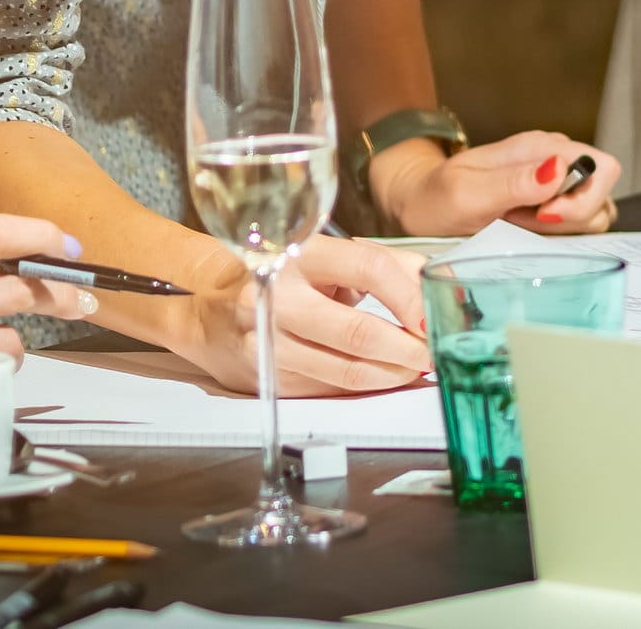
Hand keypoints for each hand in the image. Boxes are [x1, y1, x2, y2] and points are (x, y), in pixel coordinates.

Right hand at [183, 234, 430, 395]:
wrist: (207, 307)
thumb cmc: (277, 275)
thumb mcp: (322, 256)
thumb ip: (377, 263)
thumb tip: (434, 276)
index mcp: (299, 252)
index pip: (368, 267)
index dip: (408, 296)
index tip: (431, 316)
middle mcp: (279, 294)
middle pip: (358, 331)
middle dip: (407, 349)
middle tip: (434, 353)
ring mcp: (268, 340)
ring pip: (345, 370)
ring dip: (392, 375)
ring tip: (416, 370)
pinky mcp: (267, 375)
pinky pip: (328, 388)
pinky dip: (364, 388)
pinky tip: (384, 380)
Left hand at [371, 130, 620, 236]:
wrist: (417, 205)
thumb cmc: (437, 196)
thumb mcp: (466, 192)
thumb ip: (513, 182)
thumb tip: (558, 169)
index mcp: (540, 147)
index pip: (602, 166)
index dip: (583, 198)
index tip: (545, 216)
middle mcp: (554, 161)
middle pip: (603, 193)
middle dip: (572, 219)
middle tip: (527, 225)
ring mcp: (554, 185)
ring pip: (594, 213)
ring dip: (564, 230)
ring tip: (520, 228)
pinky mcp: (549, 207)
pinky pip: (576, 226)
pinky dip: (558, 238)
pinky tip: (525, 235)